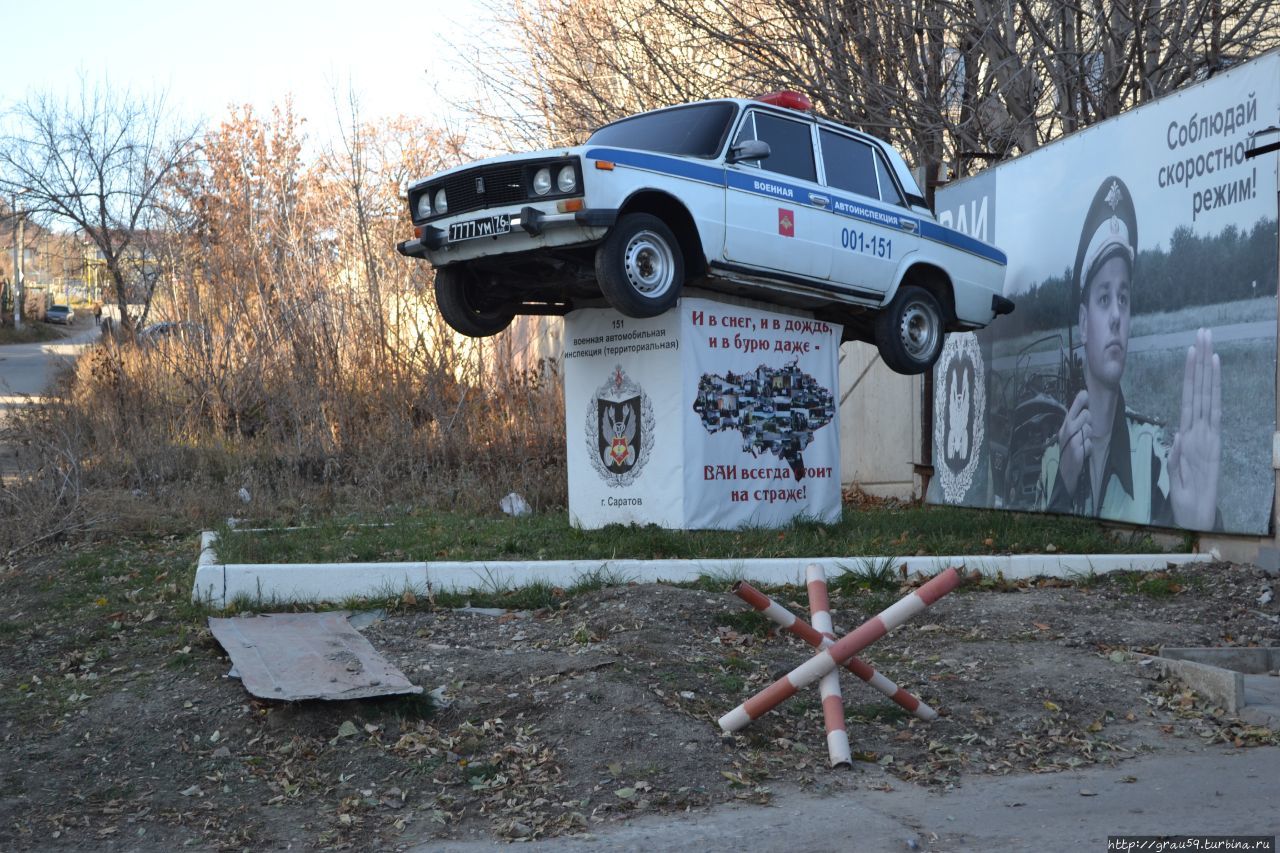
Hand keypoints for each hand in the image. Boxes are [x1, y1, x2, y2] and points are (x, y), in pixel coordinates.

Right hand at [1056, 389, 1090, 494]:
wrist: (1066, 468)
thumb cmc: (1069, 448)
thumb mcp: (1070, 433)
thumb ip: (1076, 420)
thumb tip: (1085, 407)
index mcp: (1065, 425)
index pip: (1072, 409)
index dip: (1080, 401)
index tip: (1085, 393)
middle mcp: (1066, 430)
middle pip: (1085, 415)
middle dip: (1088, 422)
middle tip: (1083, 430)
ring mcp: (1071, 440)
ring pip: (1088, 429)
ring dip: (1088, 437)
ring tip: (1082, 442)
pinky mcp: (1076, 450)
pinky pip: (1089, 443)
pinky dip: (1088, 448)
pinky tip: (1082, 451)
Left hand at [1169, 328, 1220, 529]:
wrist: (1196, 515)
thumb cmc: (1186, 496)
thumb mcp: (1174, 472)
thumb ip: (1174, 453)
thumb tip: (1177, 433)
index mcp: (1190, 434)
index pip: (1189, 397)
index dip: (1190, 374)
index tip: (1190, 350)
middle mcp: (1200, 428)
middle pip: (1200, 388)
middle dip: (1201, 360)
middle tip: (1203, 331)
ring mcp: (1207, 432)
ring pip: (1206, 392)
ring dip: (1206, 365)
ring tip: (1207, 341)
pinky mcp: (1213, 439)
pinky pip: (1212, 408)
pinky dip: (1213, 386)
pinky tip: (1213, 366)